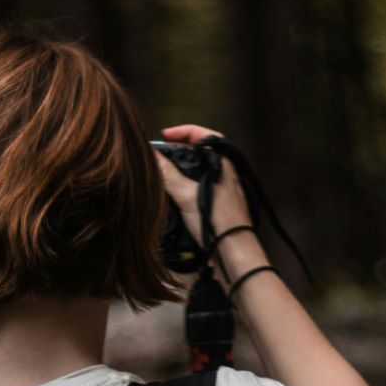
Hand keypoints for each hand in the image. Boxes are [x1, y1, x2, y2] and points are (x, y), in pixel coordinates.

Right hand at [153, 124, 254, 250]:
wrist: (234, 253)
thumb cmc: (219, 222)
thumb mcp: (188, 195)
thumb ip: (168, 174)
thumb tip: (151, 156)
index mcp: (222, 163)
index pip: (202, 135)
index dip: (182, 132)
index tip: (164, 136)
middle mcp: (224, 174)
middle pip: (198, 154)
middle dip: (178, 152)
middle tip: (161, 156)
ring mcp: (221, 191)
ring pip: (197, 173)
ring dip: (180, 172)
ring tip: (163, 175)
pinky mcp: (217, 207)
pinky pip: (197, 190)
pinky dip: (184, 189)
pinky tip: (173, 197)